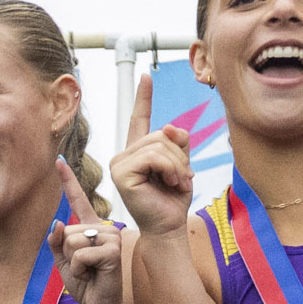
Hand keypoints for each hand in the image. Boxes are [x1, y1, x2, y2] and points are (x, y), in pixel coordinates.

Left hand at [49, 170, 125, 303]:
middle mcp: (102, 227)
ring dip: (74, 262)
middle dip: (67, 253)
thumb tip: (57, 222)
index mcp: (90, 227)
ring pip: (73, 241)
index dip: (68, 180)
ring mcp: (110, 237)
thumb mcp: (63, 262)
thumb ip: (56, 242)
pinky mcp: (113, 250)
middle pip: (67, 230)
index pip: (78, 200)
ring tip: (89, 270)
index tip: (59, 159)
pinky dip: (80, 269)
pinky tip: (93, 275)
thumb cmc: (84, 283)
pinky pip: (81, 254)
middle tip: (83, 266)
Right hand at [107, 72, 195, 237]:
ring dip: (177, 164)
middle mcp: (124, 155)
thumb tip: (170, 126)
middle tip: (183, 177)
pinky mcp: (121, 173)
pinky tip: (169, 183)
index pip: (139, 119)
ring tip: (177, 182)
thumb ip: (179, 142)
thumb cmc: (173, 200)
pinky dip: (169, 168)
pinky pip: (153, 157)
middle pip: (160, 134)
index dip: (143, 97)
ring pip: (159, 145)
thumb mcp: (182, 165)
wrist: (168, 227)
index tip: (146, 76)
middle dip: (179, 155)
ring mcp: (119, 163)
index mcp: (138, 152)